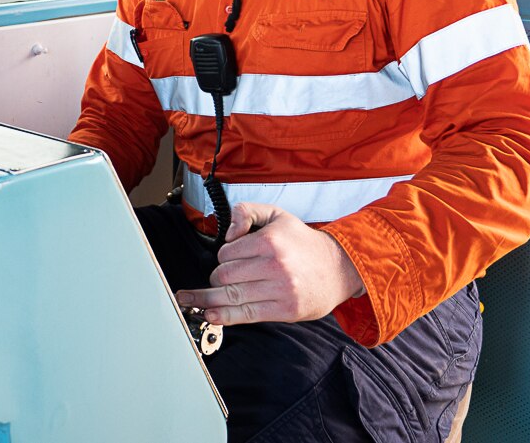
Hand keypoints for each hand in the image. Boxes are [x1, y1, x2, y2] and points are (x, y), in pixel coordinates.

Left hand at [175, 202, 363, 325]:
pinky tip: (210, 315)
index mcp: (270, 241)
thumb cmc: (303, 243)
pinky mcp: (285, 310)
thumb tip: (228, 232)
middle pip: (226, 276)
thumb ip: (247, 212)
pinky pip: (248, 315)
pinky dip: (225, 316)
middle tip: (217, 278)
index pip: (226, 253)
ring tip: (191, 302)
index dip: (222, 257)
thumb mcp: (276, 215)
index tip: (227, 259)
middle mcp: (274, 266)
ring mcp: (280, 290)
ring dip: (208, 300)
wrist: (339, 268)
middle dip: (216, 278)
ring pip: (232, 296)